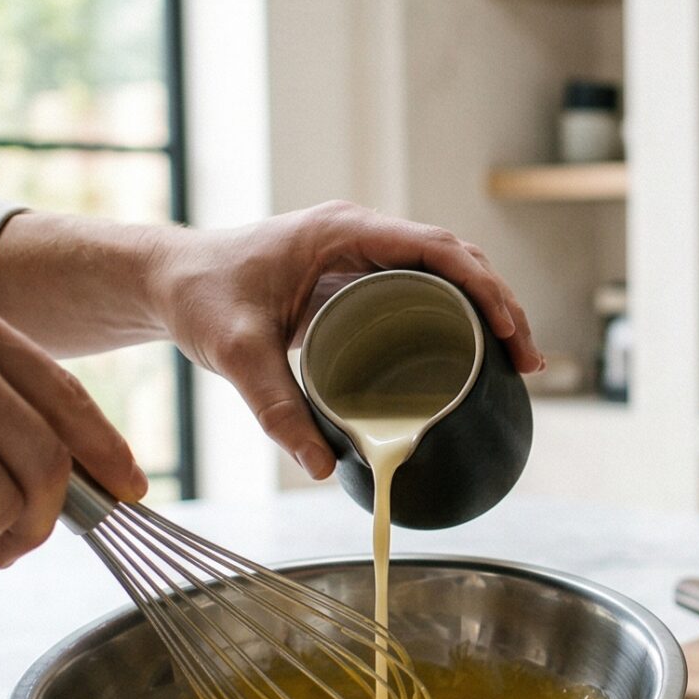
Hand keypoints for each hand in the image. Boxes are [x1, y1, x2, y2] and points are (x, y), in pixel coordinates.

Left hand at [143, 202, 542, 478]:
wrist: (169, 281)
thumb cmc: (200, 298)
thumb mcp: (235, 353)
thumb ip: (274, 408)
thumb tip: (323, 466)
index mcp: (343, 232)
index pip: (436, 248)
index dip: (483, 286)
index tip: (509, 330)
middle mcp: (361, 234)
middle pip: (456, 259)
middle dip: (501, 306)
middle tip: (529, 362)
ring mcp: (363, 253)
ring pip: (447, 272)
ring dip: (488, 309)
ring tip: (519, 364)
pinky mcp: (359, 276)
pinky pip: (424, 286)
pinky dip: (460, 314)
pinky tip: (479, 351)